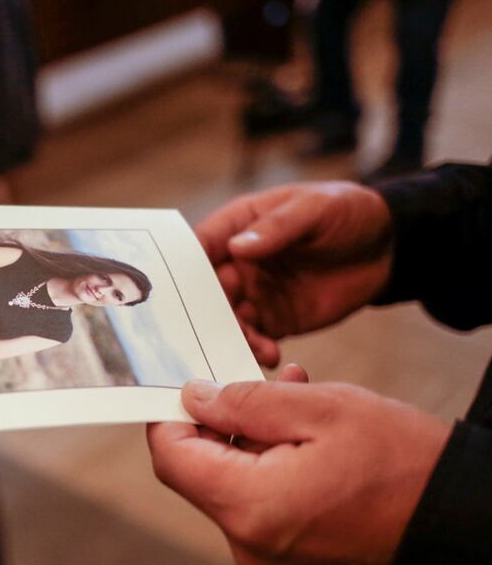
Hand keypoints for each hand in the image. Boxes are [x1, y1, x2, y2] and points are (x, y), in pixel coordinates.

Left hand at [147, 372, 449, 564]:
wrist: (467, 528)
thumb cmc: (406, 467)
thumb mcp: (323, 410)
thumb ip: (247, 401)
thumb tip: (194, 397)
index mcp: (251, 508)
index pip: (172, 457)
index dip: (170, 414)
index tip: (187, 384)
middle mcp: (250, 545)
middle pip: (201, 472)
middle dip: (223, 420)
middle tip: (263, 381)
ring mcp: (271, 561)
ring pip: (234, 486)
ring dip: (253, 440)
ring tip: (298, 399)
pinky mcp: (293, 563)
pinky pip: (261, 507)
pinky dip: (272, 468)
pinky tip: (307, 439)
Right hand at [198, 182, 393, 366]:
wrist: (388, 248)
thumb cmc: (347, 212)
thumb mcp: (314, 209)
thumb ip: (277, 228)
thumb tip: (238, 248)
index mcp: (238, 226)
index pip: (199, 247)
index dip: (183, 268)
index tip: (175, 292)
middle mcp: (238, 262)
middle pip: (205, 291)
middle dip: (202, 313)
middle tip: (207, 332)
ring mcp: (255, 292)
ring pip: (227, 319)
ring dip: (231, 336)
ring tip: (250, 347)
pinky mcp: (275, 319)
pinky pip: (255, 338)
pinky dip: (255, 349)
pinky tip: (269, 355)